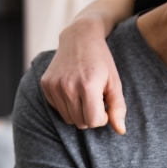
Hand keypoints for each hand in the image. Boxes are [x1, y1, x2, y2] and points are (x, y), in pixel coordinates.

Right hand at [40, 18, 126, 133]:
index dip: (103, 118)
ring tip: (85, 94)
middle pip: (81, 123)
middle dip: (91, 115)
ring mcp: (54, 85)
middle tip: (96, 98)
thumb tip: (121, 131)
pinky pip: (58, 109)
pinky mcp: (45, 85)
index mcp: (87, 86)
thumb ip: (118, 108)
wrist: (80, 37)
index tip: (105, 104)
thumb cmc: (101, 61)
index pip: (94, 121)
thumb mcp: (115, 82)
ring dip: (79, 112)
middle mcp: (68, 86)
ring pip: (68, 119)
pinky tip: (73, 89)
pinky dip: (67, 104)